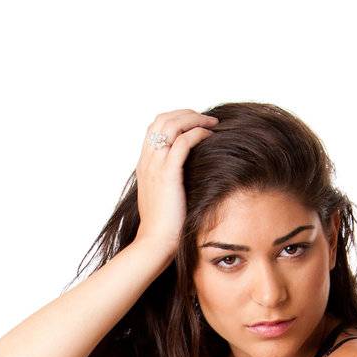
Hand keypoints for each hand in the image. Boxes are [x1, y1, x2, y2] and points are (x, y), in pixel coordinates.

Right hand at [134, 108, 218, 258]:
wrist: (155, 243)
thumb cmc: (163, 228)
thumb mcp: (163, 200)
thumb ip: (169, 183)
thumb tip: (188, 178)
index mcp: (144, 165)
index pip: (155, 128)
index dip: (175, 119)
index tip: (195, 124)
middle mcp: (148, 161)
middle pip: (162, 119)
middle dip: (187, 114)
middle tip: (207, 120)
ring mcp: (156, 166)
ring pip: (172, 124)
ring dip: (194, 119)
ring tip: (212, 124)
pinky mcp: (168, 174)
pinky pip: (183, 142)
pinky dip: (198, 133)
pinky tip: (210, 137)